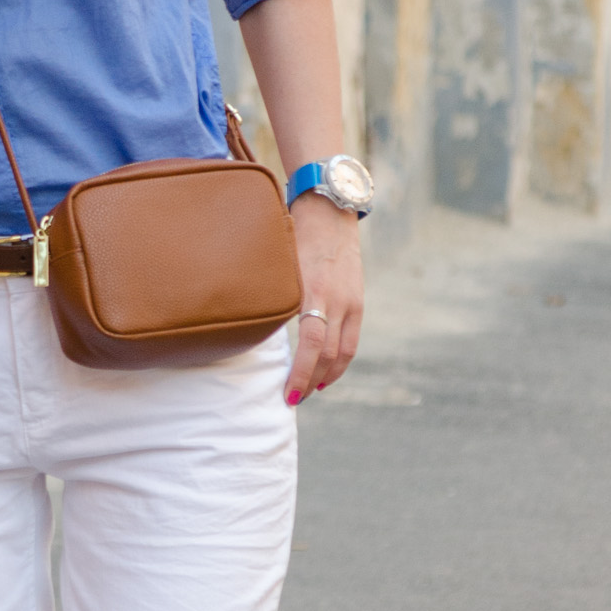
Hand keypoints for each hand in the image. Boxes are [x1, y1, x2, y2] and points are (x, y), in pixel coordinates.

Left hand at [285, 194, 362, 405]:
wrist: (330, 209)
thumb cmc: (295, 234)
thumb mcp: (281, 264)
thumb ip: (275, 295)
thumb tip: (253, 326)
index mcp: (315, 290)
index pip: (312, 343)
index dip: (301, 373)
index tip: (287, 394)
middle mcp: (338, 299)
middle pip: (329, 354)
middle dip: (310, 382)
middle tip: (291, 400)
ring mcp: (351, 301)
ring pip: (343, 352)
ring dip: (326, 377)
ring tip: (308, 393)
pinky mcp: (357, 301)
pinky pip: (351, 340)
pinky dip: (339, 362)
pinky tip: (326, 374)